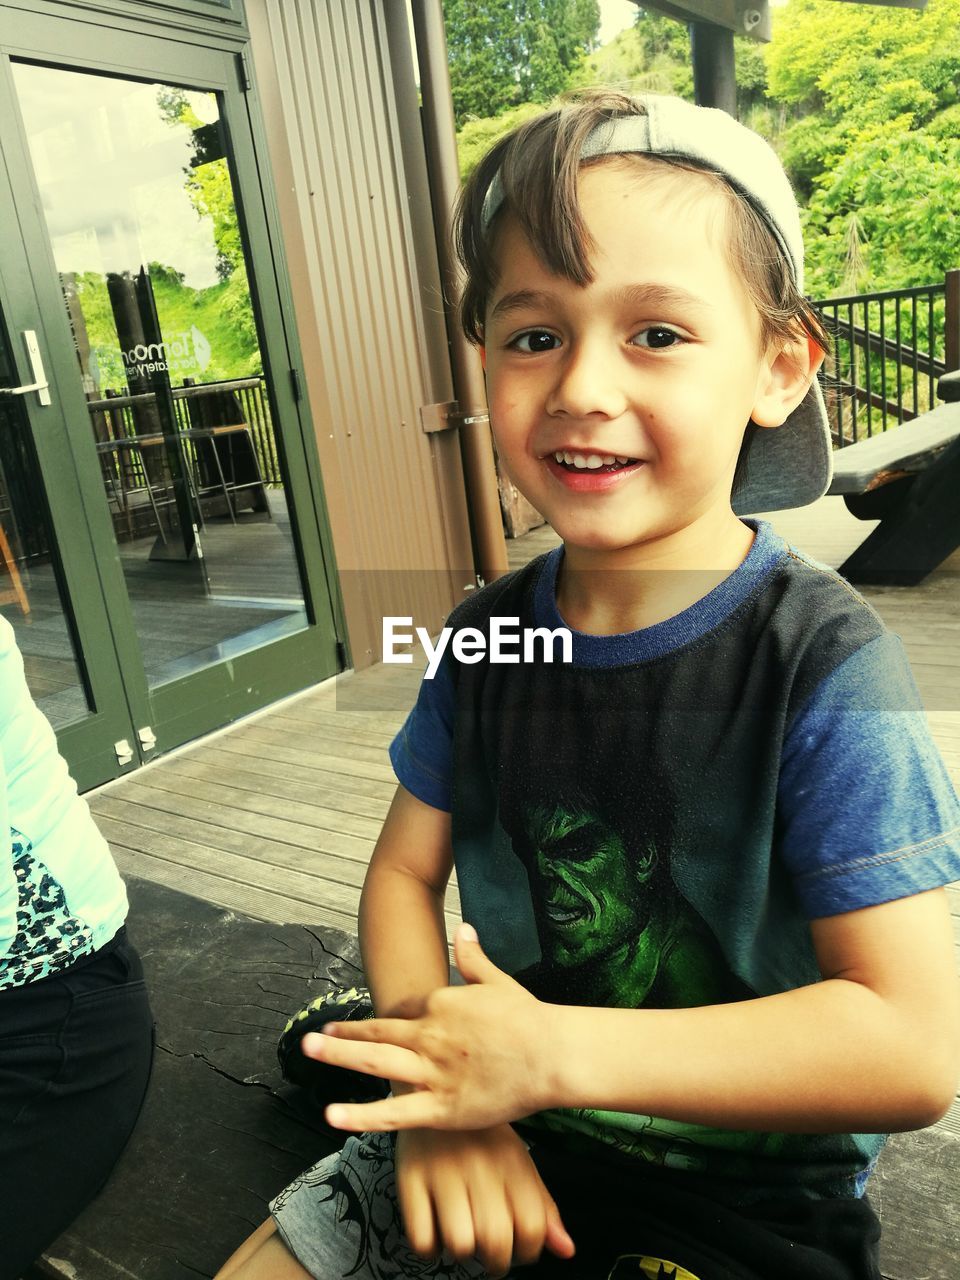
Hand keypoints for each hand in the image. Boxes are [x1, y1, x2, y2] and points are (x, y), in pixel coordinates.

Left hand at [302, 923, 551, 1131]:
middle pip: (376, 1034)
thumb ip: (472, 957)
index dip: (388, 1021)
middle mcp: (429, 1035)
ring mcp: (431, 1072)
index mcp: (440, 1004)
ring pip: (375, 1064)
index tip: (370, 1027)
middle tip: (311, 1039)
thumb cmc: (528, 1018)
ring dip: (339, 1056)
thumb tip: (462, 928)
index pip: (407, 1012)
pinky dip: (361, 1116)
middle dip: (341, 1036)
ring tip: (308, 1052)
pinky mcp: (440, 1108)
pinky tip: (333, 1116)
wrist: (551, 1054)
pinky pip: (394, 1114)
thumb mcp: (497, 981)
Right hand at [396, 1124, 574, 1277]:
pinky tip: (436, 1231)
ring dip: (463, 1253)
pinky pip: (421, 1238)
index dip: (529, 1251)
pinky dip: (430, 1248)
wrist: (435, 1089)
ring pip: (460, 1244)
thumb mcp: (519, 1161)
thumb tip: (566, 1250)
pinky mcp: (410, 1179)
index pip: (532, 1227)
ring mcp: (442, 1173)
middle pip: (496, 1240)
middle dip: (496, 1262)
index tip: (519, 1248)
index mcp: (511, 1162)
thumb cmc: (482, 1137)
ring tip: (463, 1236)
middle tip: (489, 1253)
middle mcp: (480, 1166)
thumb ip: (543, 1207)